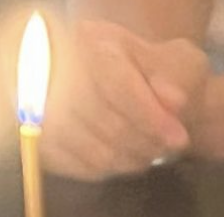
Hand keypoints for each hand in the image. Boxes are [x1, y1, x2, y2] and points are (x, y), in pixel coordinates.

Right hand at [42, 20, 208, 180]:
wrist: (135, 91)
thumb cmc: (159, 75)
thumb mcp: (180, 64)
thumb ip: (177, 78)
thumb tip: (172, 101)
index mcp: (92, 41)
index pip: (115, 84)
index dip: (148, 116)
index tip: (178, 139)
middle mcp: (58, 69)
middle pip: (102, 121)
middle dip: (141, 142)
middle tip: (165, 148)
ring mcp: (43, 108)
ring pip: (90, 150)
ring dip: (127, 159)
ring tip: (148, 153)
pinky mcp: (42, 141)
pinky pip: (78, 167)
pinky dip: (107, 169)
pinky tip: (123, 158)